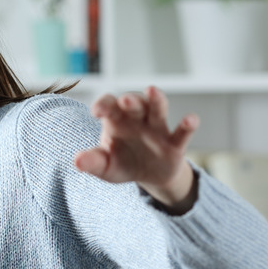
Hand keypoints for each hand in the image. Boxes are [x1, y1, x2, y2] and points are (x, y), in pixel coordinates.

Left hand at [74, 86, 199, 213]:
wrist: (149, 177)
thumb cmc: (123, 164)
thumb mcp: (105, 166)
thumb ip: (93, 162)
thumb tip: (76, 162)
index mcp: (116, 120)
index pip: (108, 105)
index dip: (103, 105)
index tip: (96, 112)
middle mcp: (137, 119)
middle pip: (134, 103)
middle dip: (130, 101)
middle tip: (125, 101)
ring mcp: (157, 129)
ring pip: (158, 109)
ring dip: (156, 100)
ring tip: (153, 91)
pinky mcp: (174, 144)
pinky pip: (182, 133)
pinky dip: (187, 125)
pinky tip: (191, 119)